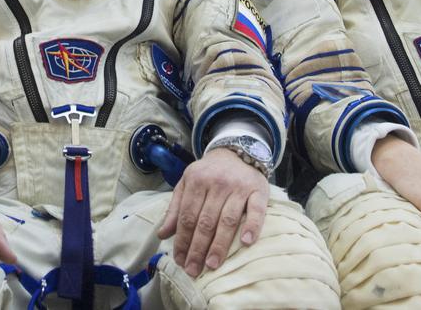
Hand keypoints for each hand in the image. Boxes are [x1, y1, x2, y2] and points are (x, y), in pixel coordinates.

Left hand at [157, 148, 268, 277]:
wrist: (237, 151)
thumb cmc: (209, 173)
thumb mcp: (187, 183)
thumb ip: (175, 208)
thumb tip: (162, 234)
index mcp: (196, 181)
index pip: (187, 216)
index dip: (182, 240)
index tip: (179, 260)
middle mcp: (216, 183)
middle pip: (205, 221)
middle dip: (198, 248)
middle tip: (193, 270)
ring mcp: (238, 187)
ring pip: (227, 220)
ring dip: (219, 245)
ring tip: (212, 265)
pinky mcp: (258, 190)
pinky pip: (256, 211)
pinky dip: (252, 227)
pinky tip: (246, 242)